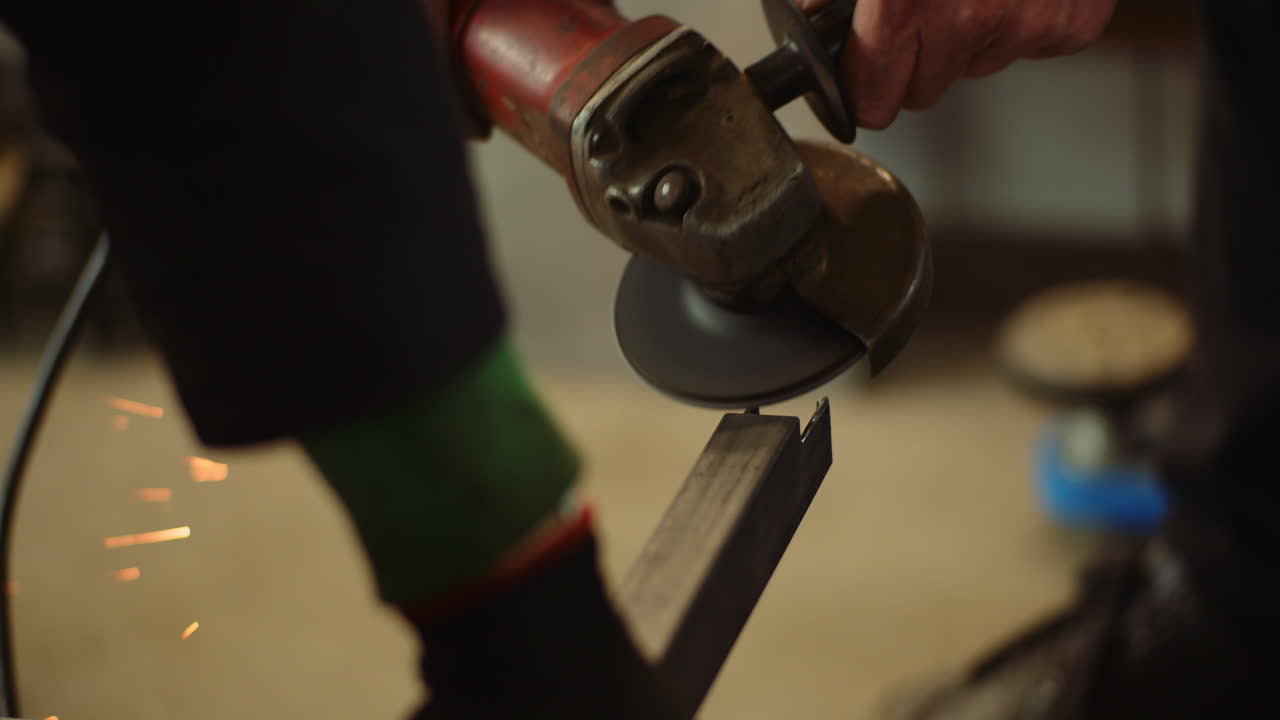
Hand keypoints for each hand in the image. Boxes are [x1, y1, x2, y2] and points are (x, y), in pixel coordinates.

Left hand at [799, 0, 1117, 128]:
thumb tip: (813, 10)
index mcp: (907, 0)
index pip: (874, 98)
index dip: (864, 88)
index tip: (863, 79)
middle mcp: (969, 16)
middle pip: (924, 91)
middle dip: (917, 59)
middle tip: (925, 8)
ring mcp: (1027, 22)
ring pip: (979, 66)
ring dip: (972, 34)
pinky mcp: (1072, 21)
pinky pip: (1033, 47)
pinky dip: (1024, 19)